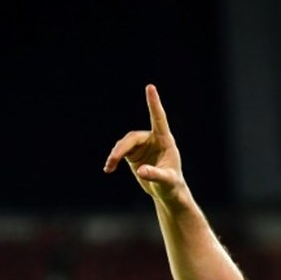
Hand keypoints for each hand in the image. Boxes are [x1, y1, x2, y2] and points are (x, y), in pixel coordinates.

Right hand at [103, 84, 185, 200]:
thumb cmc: (171, 185)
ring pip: (124, 144)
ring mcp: (142, 145)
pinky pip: (120, 152)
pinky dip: (113, 159)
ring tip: (109, 167)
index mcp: (165, 141)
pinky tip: (109, 168)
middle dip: (121, 148)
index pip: (159, 119)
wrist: (166, 192)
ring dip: (115, 155)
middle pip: (133, 137)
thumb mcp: (166, 181)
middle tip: (112, 161)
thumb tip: (141, 171)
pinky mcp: (134, 153)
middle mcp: (153, 139)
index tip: (150, 87)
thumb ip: (155, 175)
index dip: (154, 103)